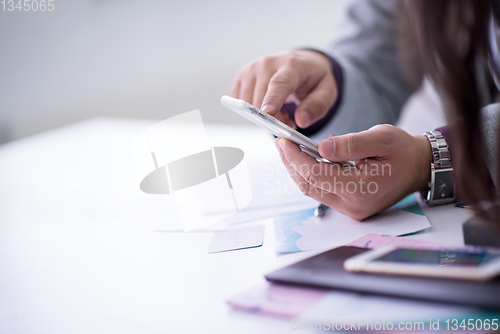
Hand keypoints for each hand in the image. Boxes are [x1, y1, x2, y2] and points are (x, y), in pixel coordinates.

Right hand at [230, 50, 336, 128]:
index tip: (267, 113)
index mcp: (292, 65)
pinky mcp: (242, 76)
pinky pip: (240, 102)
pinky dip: (252, 111)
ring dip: (262, 116)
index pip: (279, 83)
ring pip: (248, 103)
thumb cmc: (313, 78)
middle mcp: (268, 63)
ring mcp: (252, 68)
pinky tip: (266, 107)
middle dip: (273, 119)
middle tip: (289, 121)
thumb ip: (317, 106)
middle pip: (261, 99)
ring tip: (280, 112)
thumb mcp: (327, 91)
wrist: (301, 63)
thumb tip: (302, 121)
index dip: (273, 99)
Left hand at [275, 124, 431, 219]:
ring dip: (298, 170)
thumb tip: (321, 147)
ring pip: (312, 189)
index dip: (295, 158)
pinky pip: (322, 191)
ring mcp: (350, 209)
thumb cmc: (403, 151)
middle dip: (291, 163)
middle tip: (281, 143)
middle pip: (309, 185)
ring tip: (289, 149)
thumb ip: (350, 144)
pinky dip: (311, 174)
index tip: (284, 141)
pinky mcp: (349, 206)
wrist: (418, 168)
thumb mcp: (381, 138)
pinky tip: (306, 158)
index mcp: (361, 189)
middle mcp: (353, 205)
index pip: (315, 175)